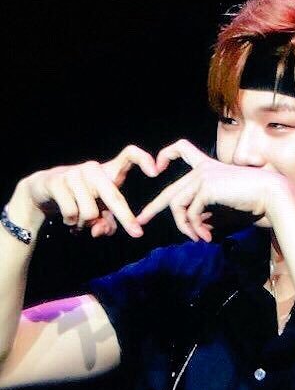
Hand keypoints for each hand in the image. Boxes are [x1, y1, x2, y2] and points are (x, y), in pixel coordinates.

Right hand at [16, 144, 156, 237]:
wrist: (43, 190)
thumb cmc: (80, 200)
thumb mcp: (98, 212)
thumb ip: (106, 223)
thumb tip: (100, 231)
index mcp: (108, 172)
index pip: (128, 156)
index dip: (143, 160)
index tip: (156, 172)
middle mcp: (93, 169)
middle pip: (113, 196)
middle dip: (125, 217)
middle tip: (137, 233)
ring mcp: (75, 174)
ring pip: (90, 212)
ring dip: (86, 225)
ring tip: (80, 222)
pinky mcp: (57, 181)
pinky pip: (72, 213)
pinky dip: (71, 223)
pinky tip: (68, 220)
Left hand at [136, 139, 279, 241]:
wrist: (271, 196)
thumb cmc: (255, 202)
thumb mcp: (225, 208)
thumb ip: (207, 213)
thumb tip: (194, 226)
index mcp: (209, 166)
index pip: (182, 149)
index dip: (166, 154)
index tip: (156, 168)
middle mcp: (203, 168)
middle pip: (171, 191)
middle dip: (153, 208)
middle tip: (140, 221)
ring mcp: (203, 176)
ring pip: (177, 205)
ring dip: (185, 227)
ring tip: (198, 238)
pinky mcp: (205, 187)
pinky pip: (189, 212)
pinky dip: (194, 228)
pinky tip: (205, 237)